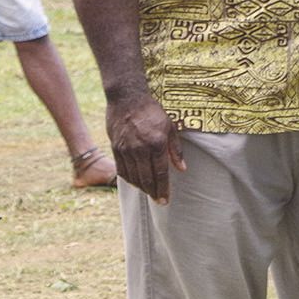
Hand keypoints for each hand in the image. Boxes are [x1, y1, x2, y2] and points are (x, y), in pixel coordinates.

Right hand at [106, 87, 184, 203]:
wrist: (127, 98)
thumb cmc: (151, 111)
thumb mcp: (170, 127)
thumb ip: (175, 150)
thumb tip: (182, 169)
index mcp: (156, 144)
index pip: (161, 173)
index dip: (163, 189)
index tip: (166, 200)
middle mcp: (140, 149)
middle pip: (147, 178)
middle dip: (153, 192)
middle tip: (158, 201)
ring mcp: (126, 149)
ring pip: (133, 176)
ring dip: (141, 187)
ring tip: (148, 192)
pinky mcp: (116, 147)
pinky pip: (121, 169)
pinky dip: (128, 178)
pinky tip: (134, 181)